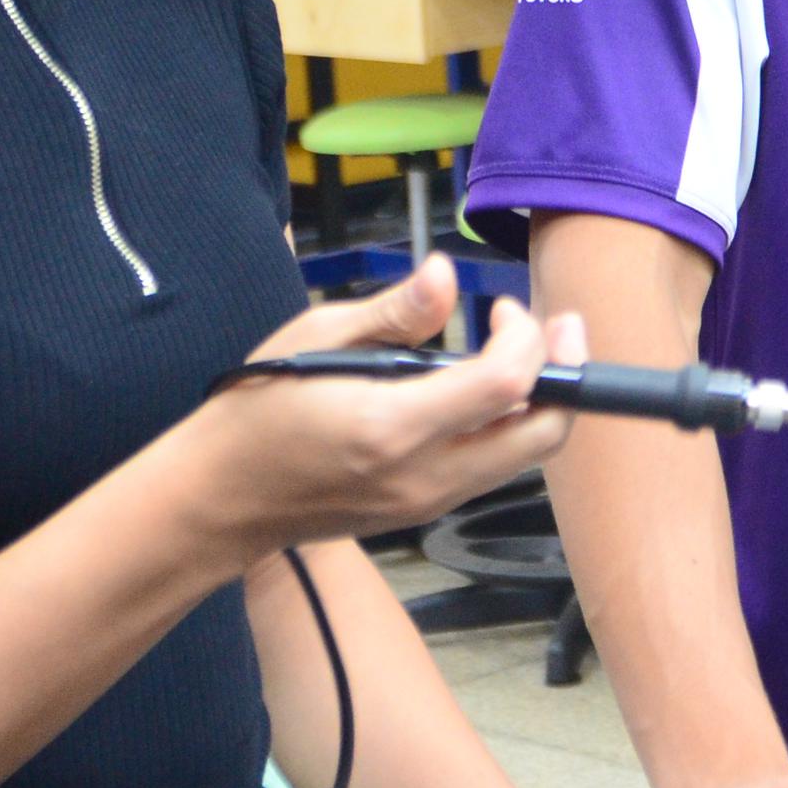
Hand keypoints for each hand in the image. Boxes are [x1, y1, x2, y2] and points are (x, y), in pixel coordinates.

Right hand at [179, 258, 577, 556]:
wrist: (221, 498)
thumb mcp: (315, 339)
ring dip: (537, 403)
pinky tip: (479, 390)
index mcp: (393, 426)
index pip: (508, 385)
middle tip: (551, 327)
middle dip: (566, 376)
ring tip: (513, 351)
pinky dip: (505, 427)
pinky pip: (492, 471)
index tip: (502, 308)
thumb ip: (392, 312)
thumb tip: (446, 276)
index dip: (528, 337)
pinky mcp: (426, 512)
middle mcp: (424, 475)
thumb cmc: (258, 410)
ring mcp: (429, 502)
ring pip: (525, 458)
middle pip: (542, 436)